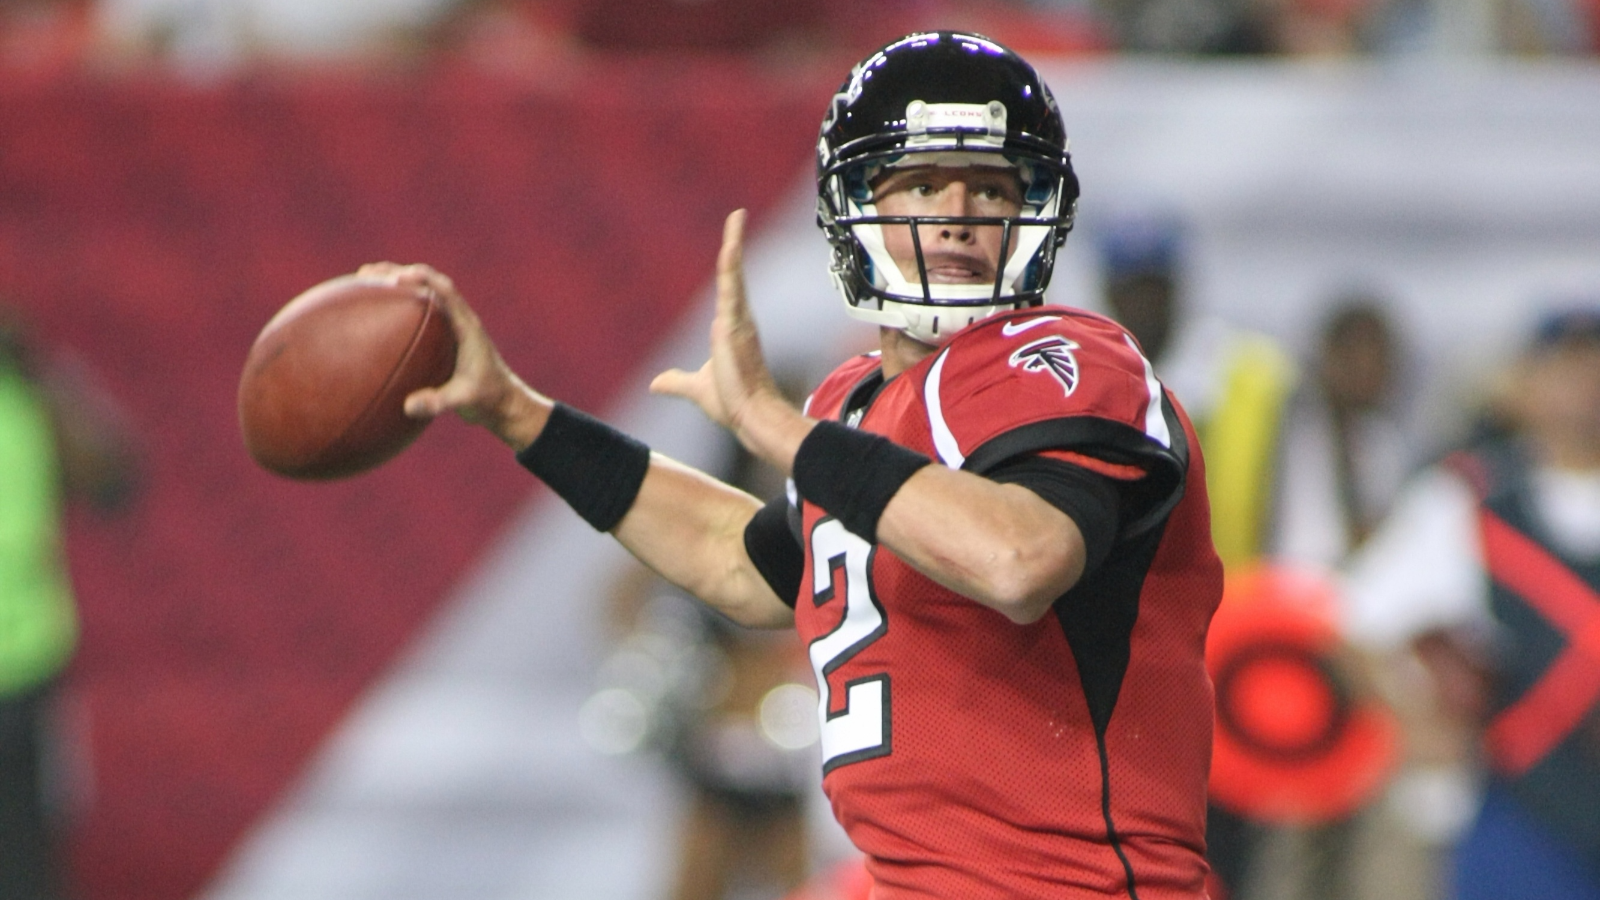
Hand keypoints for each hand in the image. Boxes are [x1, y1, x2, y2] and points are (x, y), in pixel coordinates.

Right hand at [357, 262, 548, 448]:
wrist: (502, 402)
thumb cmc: (488, 398)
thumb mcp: (465, 401)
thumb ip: (440, 402)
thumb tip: (408, 406)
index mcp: (466, 326)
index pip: (445, 291)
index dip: (422, 280)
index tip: (396, 279)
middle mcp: (457, 319)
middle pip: (428, 284)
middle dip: (399, 273)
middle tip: (368, 273)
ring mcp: (448, 326)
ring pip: (420, 295)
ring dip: (394, 284)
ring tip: (362, 281)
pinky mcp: (441, 336)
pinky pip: (414, 314)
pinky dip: (394, 308)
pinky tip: (369, 315)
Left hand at [651, 210, 809, 466]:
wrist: (750, 417)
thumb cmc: (733, 404)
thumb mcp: (696, 388)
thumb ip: (676, 382)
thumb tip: (656, 384)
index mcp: (728, 329)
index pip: (727, 289)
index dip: (729, 265)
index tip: (730, 243)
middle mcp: (736, 321)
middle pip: (732, 274)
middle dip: (734, 243)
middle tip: (737, 216)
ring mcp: (738, 322)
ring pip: (733, 275)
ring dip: (733, 244)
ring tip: (735, 218)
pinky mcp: (735, 326)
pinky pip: (732, 288)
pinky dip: (732, 266)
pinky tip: (730, 245)